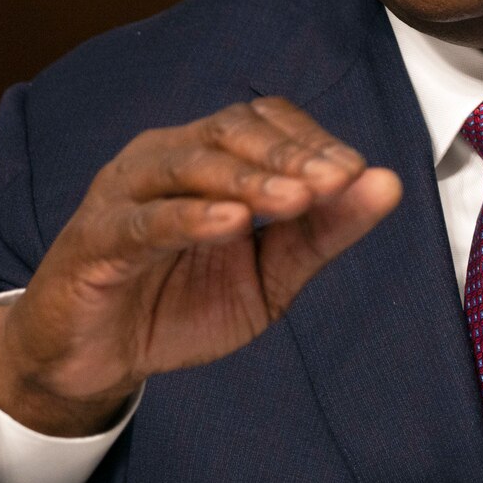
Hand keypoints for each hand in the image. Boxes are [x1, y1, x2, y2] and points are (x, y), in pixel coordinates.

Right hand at [0, 97, 401, 434]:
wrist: (93, 361)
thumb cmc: (179, 304)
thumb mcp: (268, 276)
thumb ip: (323, 232)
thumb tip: (388, 184)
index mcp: (207, 158)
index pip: (264, 121)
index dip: (311, 140)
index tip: (357, 172)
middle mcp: (163, 159)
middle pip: (231, 130)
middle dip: (290, 155)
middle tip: (338, 180)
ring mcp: (124, 193)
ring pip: (189, 164)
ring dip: (249, 179)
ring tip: (297, 198)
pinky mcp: (95, 240)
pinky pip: (144, 219)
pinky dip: (190, 216)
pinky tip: (231, 223)